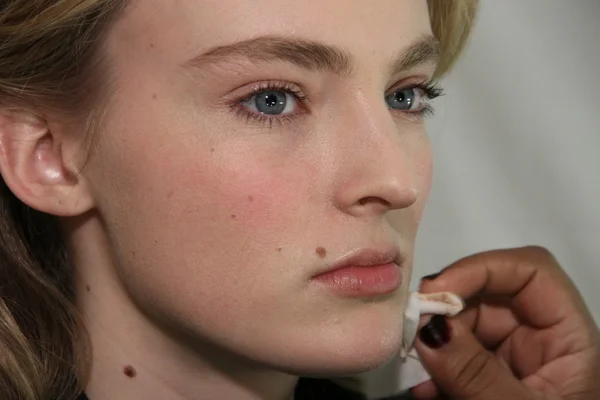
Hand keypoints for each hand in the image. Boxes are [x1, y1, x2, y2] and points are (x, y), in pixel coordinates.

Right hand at [411, 246, 599, 399]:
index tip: (436, 290)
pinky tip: (426, 389)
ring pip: (467, 328)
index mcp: (568, 339)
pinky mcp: (490, 382)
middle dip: (447, 309)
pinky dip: (436, 370)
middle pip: (489, 297)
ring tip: (420, 371)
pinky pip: (457, 360)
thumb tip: (428, 329)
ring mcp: (514, 362)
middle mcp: (541, 341)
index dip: (482, 268)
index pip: (532, 272)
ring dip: (435, 343)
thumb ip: (476, 373)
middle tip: (414, 331)